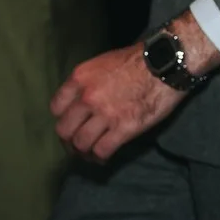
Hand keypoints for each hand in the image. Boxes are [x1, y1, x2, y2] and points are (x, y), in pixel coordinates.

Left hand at [54, 42, 185, 161]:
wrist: (164, 63)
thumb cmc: (136, 60)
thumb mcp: (101, 64)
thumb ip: (86, 83)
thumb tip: (80, 101)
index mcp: (79, 78)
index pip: (56, 108)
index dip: (62, 119)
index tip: (71, 124)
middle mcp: (87, 97)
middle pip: (64, 130)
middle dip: (68, 141)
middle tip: (76, 146)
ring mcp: (105, 114)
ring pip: (81, 143)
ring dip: (83, 153)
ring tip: (89, 154)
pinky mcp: (123, 128)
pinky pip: (102, 150)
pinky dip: (100, 158)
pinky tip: (103, 157)